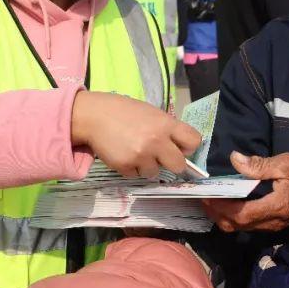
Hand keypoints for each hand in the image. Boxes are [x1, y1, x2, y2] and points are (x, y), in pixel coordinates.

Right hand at [71, 91, 200, 178]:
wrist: (94, 116)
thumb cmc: (124, 112)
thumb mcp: (151, 114)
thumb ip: (166, 129)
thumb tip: (179, 147)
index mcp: (166, 124)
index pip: (194, 141)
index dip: (188, 147)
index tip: (180, 148)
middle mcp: (156, 141)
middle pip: (179, 165)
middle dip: (172, 164)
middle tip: (161, 157)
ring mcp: (141, 155)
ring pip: (155, 172)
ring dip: (147, 166)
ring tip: (135, 151)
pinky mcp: (126, 166)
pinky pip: (136, 175)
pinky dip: (131, 168)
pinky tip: (123, 153)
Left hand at [202, 152, 288, 232]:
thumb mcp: (284, 163)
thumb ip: (259, 165)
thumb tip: (235, 159)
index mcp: (274, 206)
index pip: (242, 214)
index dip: (222, 208)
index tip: (208, 197)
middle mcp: (271, 221)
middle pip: (237, 225)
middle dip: (217, 214)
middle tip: (203, 200)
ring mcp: (271, 226)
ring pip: (240, 228)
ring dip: (223, 217)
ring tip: (211, 202)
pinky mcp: (271, 225)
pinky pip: (247, 226)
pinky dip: (233, 218)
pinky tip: (227, 205)